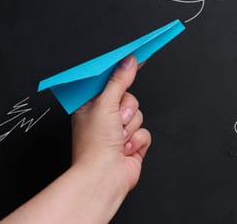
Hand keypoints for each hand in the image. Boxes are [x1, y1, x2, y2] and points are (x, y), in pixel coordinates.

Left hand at [70, 55, 151, 194]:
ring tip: (118, 138)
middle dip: (126, 110)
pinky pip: (145, 131)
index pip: (109, 81)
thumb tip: (129, 62)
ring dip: (131, 127)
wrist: (104, 177)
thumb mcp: (105, 105)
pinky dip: (137, 140)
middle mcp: (104, 117)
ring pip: (139, 114)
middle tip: (116, 119)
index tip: (136, 57)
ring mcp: (119, 131)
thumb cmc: (94, 147)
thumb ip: (119, 81)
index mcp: (90, 106)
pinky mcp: (132, 143)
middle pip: (129, 97)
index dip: (122, 71)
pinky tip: (125, 149)